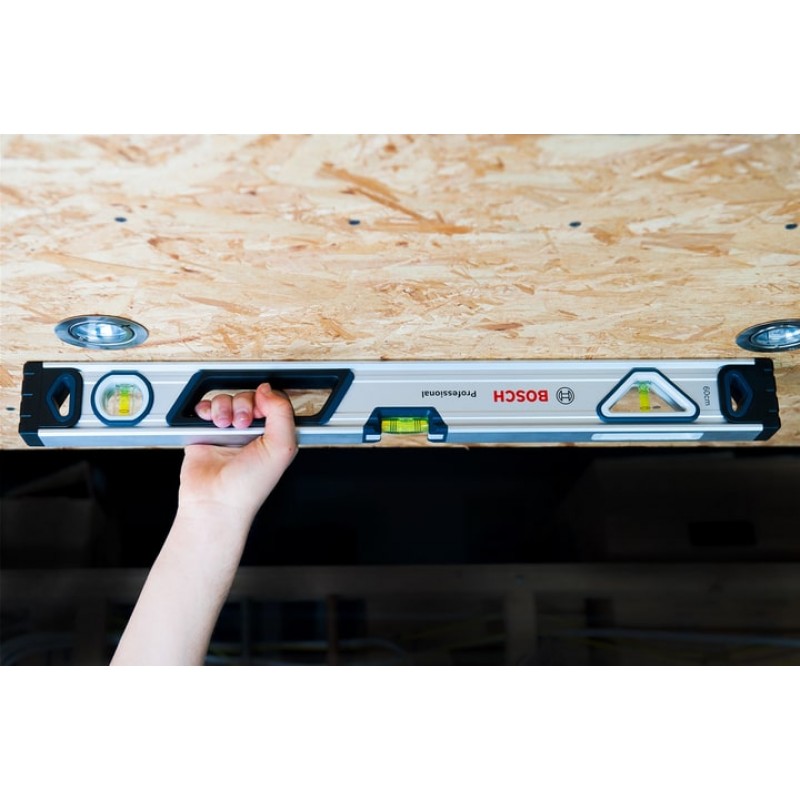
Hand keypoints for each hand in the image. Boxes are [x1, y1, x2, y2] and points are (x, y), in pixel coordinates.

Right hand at [179, 384, 297, 524]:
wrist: (215, 501)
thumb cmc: (249, 486)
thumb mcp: (281, 448)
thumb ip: (282, 413)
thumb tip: (269, 391)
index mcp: (273, 435)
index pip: (272, 402)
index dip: (266, 400)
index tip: (260, 410)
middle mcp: (251, 433)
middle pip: (247, 397)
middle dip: (243, 404)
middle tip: (241, 423)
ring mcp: (228, 432)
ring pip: (226, 400)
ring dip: (223, 407)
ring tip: (224, 425)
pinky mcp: (205, 433)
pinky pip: (204, 409)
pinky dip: (205, 408)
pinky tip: (209, 421)